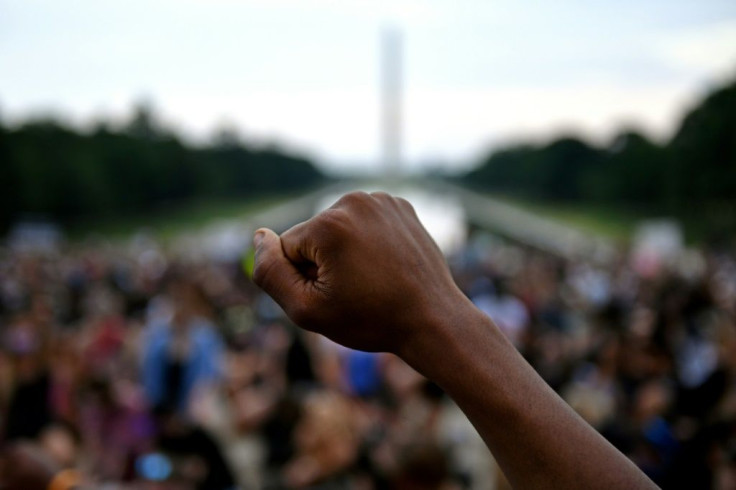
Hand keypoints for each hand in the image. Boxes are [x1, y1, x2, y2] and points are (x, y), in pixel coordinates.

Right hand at [252, 191, 465, 353]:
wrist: (433, 319)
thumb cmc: (370, 320)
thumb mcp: (306, 310)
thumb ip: (271, 273)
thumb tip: (259, 235)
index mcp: (329, 223)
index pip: (288, 250)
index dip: (305, 280)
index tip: (339, 295)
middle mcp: (354, 201)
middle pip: (313, 236)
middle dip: (325, 263)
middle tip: (359, 290)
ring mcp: (381, 200)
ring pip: (338, 230)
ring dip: (347, 252)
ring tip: (375, 278)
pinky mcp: (400, 205)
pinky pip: (364, 224)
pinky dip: (369, 242)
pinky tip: (387, 264)